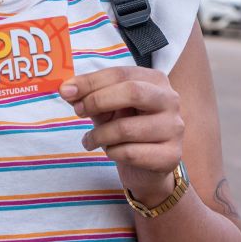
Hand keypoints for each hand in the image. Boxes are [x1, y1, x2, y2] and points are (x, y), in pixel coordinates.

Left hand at [60, 67, 183, 201]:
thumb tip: (67, 90)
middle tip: (78, 112)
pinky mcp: (171, 155)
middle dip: (97, 101)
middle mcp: (170, 100)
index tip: (66, 91)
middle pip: (132, 92)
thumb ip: (90, 96)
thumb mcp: (107, 108)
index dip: (91, 81)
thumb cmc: (126, 130)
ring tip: (90, 140)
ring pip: (127, 128)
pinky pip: (131, 153)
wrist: (146, 168)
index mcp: (155, 81)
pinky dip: (112, 153)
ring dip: (99, 135)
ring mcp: (174, 128)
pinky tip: (110, 152)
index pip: (121, 73)